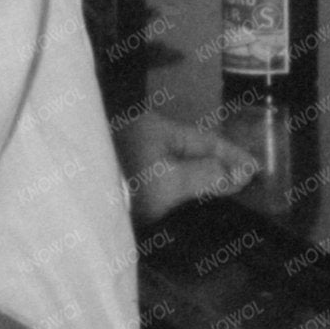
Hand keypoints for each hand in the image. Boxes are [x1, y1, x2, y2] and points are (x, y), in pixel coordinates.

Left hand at [112, 111, 262, 227]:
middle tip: (241, 181)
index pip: (207, 140)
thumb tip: (240, 173)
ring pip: (171, 162)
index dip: (234, 155)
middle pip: (189, 149)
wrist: (71, 196)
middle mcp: (142, 136)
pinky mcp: (116, 175)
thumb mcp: (169, 181)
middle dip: (216, 163)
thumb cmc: (124, 182)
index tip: (257, 169)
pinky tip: (180, 198)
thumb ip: (205, 176)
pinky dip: (175, 184)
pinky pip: (156, 175)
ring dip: (195, 175)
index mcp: (159, 130)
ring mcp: (127, 154)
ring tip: (218, 191)